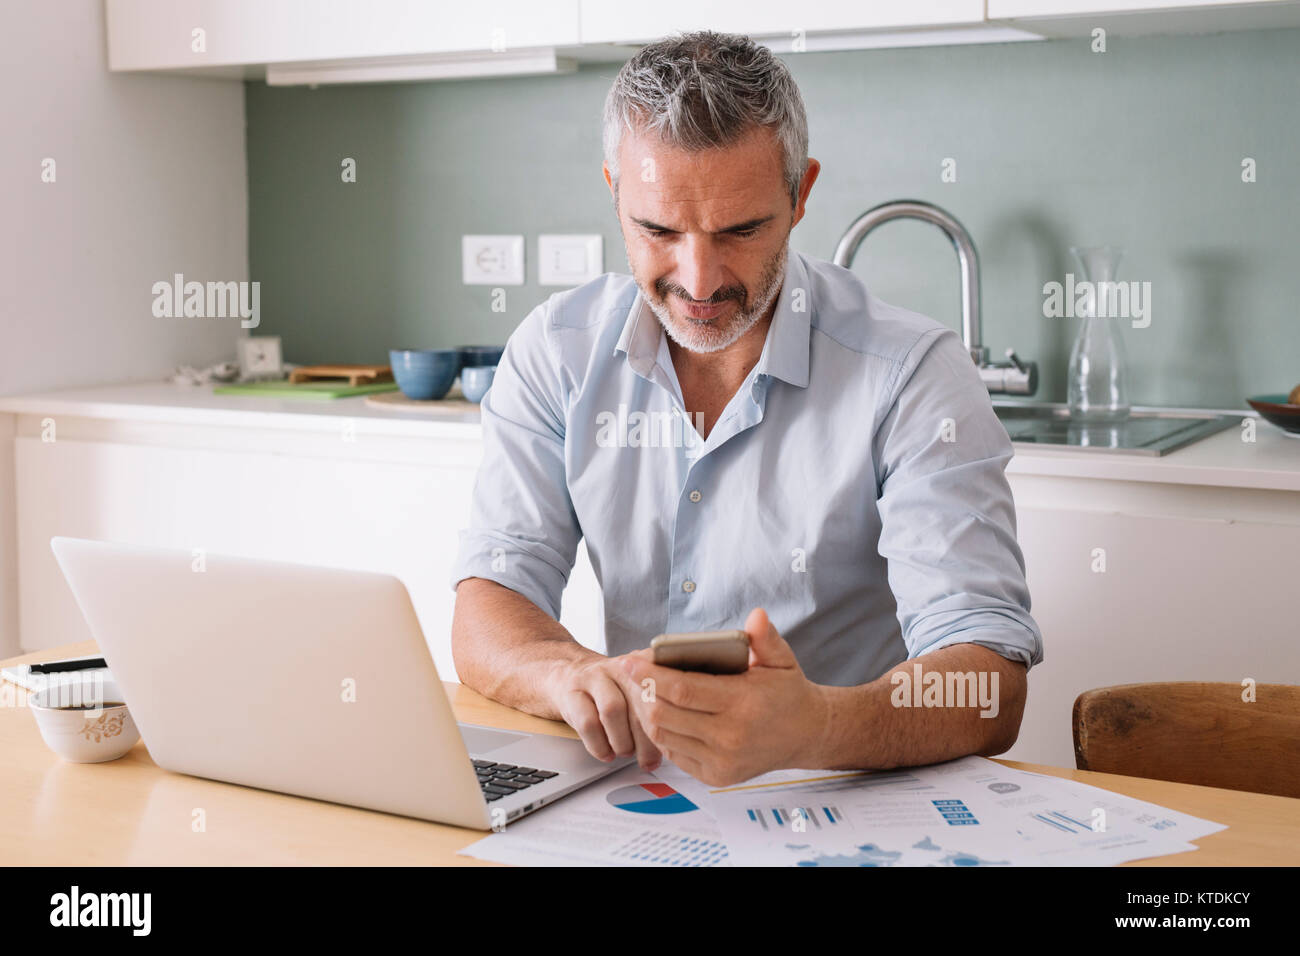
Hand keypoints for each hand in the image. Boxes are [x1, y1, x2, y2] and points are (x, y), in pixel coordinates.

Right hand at [544, 654, 662, 770]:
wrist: (570, 675)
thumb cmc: (613, 691)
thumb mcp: (639, 691)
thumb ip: (660, 710)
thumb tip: (679, 745)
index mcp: (645, 665)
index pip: (664, 687)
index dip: (670, 717)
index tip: (673, 741)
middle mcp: (620, 667)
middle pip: (640, 701)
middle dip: (647, 739)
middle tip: (650, 759)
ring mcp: (594, 678)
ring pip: (612, 710)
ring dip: (622, 741)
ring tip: (626, 752)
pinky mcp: (572, 694)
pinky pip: (588, 724)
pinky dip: (600, 746)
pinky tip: (607, 753)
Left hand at [620, 608, 830, 786]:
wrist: (806, 734)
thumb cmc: (787, 692)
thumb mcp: (781, 660)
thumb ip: (765, 638)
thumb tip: (756, 615)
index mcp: (742, 704)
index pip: (682, 690)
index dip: (650, 675)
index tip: (630, 660)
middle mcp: (730, 737)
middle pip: (664, 715)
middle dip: (642, 691)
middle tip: (634, 672)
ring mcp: (721, 761)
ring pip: (664, 736)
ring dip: (648, 712)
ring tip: (643, 691)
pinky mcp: (716, 777)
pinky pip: (674, 753)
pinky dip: (663, 733)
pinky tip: (662, 714)